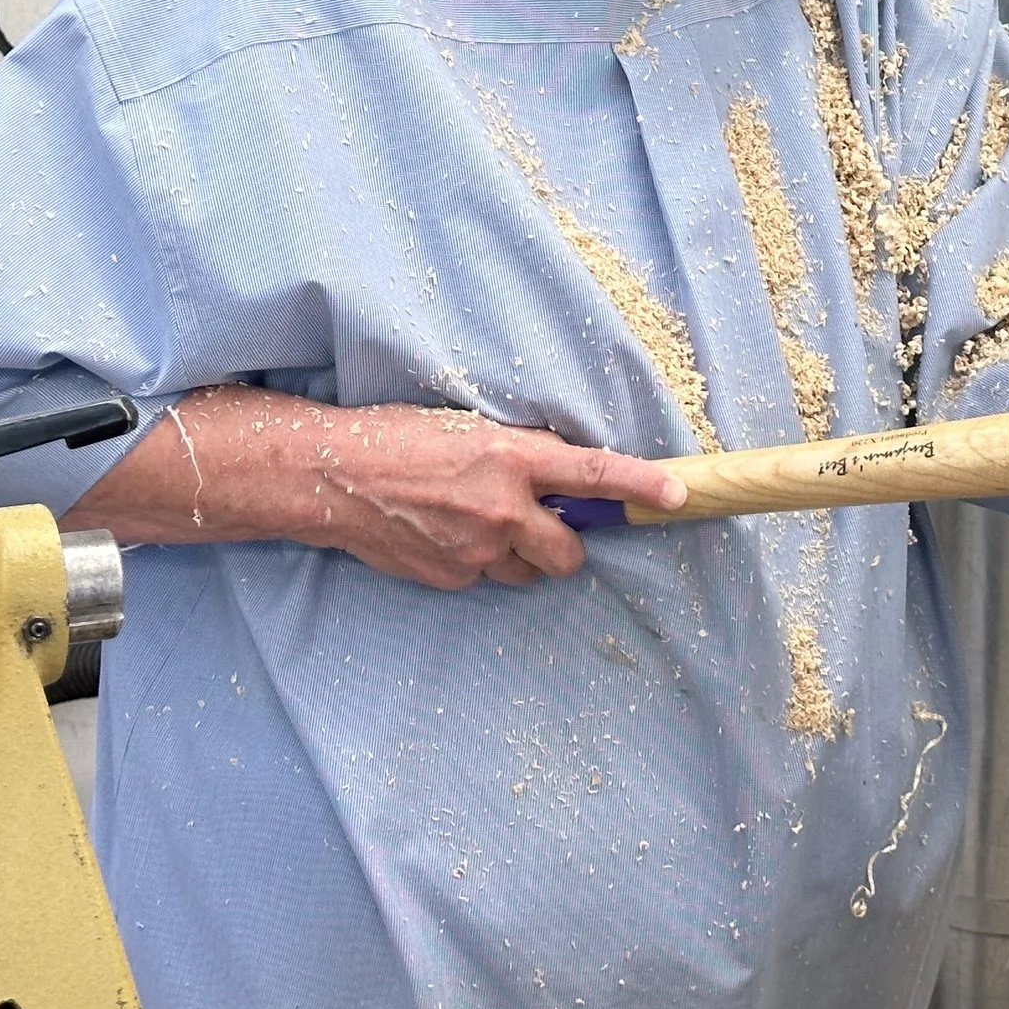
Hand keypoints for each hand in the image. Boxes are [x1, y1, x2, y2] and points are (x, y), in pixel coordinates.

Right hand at [61, 387, 687, 590]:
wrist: (330, 477)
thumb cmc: (399, 437)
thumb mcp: (469, 428)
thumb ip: (520, 457)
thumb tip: (559, 479)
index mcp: (512, 458)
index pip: (594, 475)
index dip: (640, 487)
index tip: (678, 495)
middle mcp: (502, 509)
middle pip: (569, 552)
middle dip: (563, 543)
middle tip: (539, 522)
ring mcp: (475, 551)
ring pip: (526, 571)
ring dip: (517, 554)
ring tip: (473, 522)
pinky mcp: (448, 578)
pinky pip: (482, 580)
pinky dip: (475, 564)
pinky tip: (441, 536)